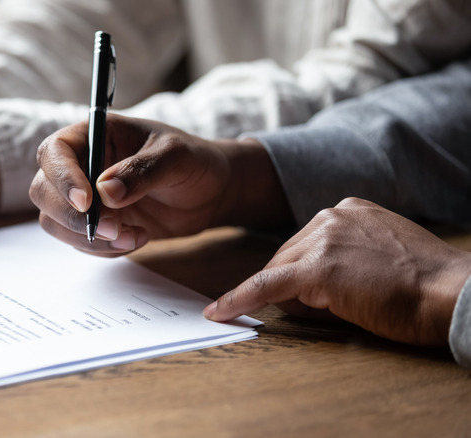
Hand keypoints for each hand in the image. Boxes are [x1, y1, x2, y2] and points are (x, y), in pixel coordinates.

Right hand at [29, 114, 291, 255]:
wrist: (211, 193)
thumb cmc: (195, 162)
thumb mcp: (177, 158)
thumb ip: (142, 171)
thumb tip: (106, 191)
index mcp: (95, 134)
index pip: (55, 151)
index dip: (63, 177)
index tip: (87, 201)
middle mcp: (82, 164)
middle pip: (44, 190)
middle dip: (74, 216)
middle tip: (112, 229)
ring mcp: (84, 196)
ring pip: (56, 221)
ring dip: (89, 238)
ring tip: (134, 236)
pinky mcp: (94, 223)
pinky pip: (77, 242)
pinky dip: (103, 249)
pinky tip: (137, 238)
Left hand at [206, 197, 470, 345]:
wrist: (452, 294)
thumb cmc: (426, 285)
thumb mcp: (381, 256)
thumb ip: (342, 258)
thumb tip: (302, 288)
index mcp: (348, 209)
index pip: (304, 242)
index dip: (300, 271)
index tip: (289, 285)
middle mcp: (331, 215)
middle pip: (285, 255)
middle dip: (292, 285)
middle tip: (328, 306)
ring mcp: (322, 238)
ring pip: (279, 273)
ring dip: (292, 297)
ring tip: (339, 309)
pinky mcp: (316, 268)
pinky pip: (265, 285)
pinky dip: (240, 299)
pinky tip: (220, 311)